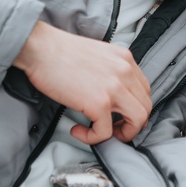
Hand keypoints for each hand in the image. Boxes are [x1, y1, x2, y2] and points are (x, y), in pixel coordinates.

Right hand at [13, 21, 151, 143]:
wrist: (39, 48)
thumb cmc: (59, 51)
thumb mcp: (98, 54)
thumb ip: (110, 70)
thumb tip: (109, 92)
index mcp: (126, 60)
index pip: (145, 90)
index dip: (135, 107)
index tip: (120, 115)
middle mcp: (126, 72)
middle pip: (146, 107)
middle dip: (133, 124)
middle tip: (114, 129)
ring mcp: (115, 88)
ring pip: (137, 121)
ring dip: (122, 134)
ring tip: (102, 133)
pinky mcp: (99, 103)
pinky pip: (105, 132)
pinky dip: (92, 138)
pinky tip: (77, 131)